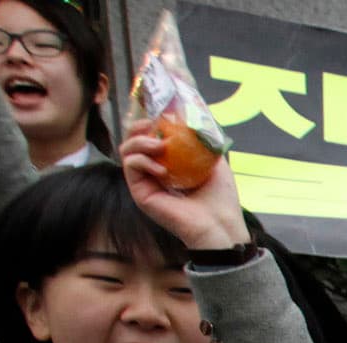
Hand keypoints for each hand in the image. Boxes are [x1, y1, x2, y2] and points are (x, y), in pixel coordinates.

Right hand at [124, 127, 248, 252]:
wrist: (220, 224)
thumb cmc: (221, 197)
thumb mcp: (214, 160)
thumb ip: (202, 139)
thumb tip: (192, 114)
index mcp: (168, 163)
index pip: (149, 136)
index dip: (150, 123)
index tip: (162, 116)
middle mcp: (153, 172)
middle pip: (132, 140)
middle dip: (138, 127)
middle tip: (154, 125)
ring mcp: (145, 182)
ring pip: (126, 150)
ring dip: (140, 141)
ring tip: (160, 146)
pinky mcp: (140, 193)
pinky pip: (130, 166)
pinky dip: (142, 160)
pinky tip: (161, 169)